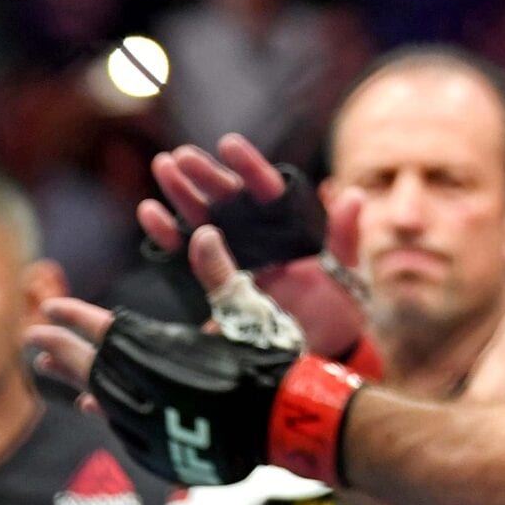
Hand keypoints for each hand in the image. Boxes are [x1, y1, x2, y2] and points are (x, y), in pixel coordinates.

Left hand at [34, 297, 352, 487]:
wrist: (286, 420)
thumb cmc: (269, 360)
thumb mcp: (246, 310)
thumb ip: (218, 273)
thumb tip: (203, 232)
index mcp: (163, 353)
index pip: (107, 331)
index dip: (76, 317)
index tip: (51, 306)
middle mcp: (148, 389)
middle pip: (93, 365)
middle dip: (62, 346)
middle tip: (35, 335)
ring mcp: (150, 421)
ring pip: (100, 396)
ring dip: (74, 377)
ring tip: (48, 364)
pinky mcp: (160, 444)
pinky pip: (119, 424)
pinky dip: (102, 408)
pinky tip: (90, 404)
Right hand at [142, 135, 370, 359]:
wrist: (316, 361)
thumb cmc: (337, 312)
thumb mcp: (346, 274)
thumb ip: (344, 237)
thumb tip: (353, 195)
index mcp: (288, 227)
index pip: (267, 190)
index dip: (248, 166)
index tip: (227, 144)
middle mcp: (259, 236)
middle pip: (228, 199)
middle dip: (205, 176)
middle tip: (180, 155)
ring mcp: (234, 257)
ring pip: (203, 218)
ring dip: (181, 194)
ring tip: (162, 167)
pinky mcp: (214, 283)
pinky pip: (186, 254)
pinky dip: (167, 233)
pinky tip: (150, 213)